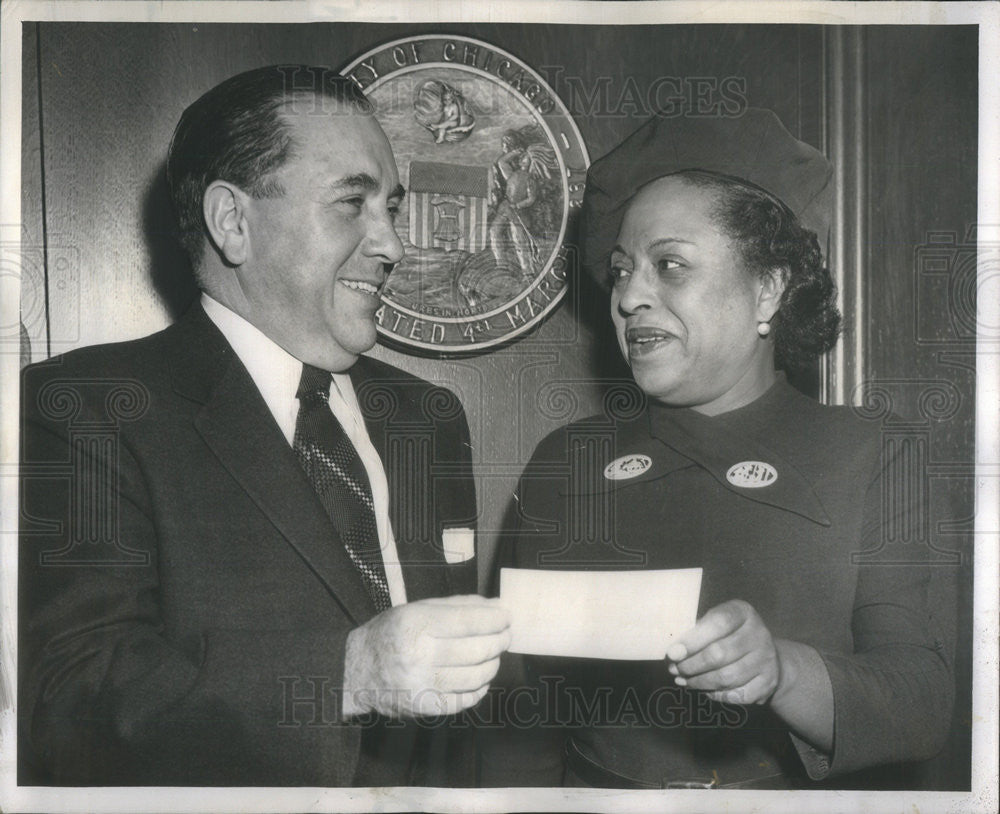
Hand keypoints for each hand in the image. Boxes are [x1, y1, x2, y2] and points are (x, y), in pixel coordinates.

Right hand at [342, 595, 509, 718]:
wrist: (358, 672)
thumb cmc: (391, 634)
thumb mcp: (417, 609)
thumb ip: (457, 606)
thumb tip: (496, 607)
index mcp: (414, 624)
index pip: (467, 621)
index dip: (494, 619)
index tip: (507, 617)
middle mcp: (418, 655)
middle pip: (476, 649)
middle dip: (499, 640)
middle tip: (505, 635)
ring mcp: (423, 685)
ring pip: (476, 675)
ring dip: (493, 663)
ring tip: (493, 655)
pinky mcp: (427, 708)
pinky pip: (466, 699)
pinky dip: (480, 687)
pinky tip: (479, 677)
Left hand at [666, 599, 780, 704]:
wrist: (764, 655)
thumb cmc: (728, 635)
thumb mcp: (716, 623)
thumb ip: (697, 632)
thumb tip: (674, 652)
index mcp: (743, 612)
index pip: (718, 623)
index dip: (693, 640)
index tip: (672, 653)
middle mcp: (759, 634)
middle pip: (720, 654)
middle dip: (691, 665)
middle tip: (674, 669)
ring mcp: (767, 660)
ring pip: (726, 678)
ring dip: (699, 682)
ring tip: (683, 680)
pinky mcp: (768, 683)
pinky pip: (736, 695)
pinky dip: (716, 695)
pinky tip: (703, 690)